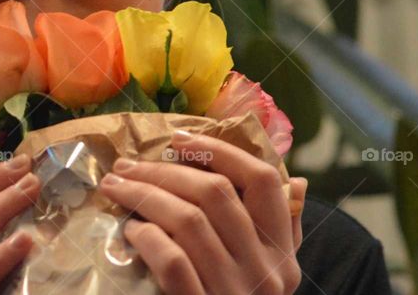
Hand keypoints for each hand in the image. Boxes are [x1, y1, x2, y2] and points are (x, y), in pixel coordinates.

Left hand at [98, 130, 306, 294]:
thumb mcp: (272, 275)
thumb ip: (284, 229)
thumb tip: (299, 182)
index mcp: (283, 255)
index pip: (263, 181)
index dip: (219, 150)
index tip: (178, 138)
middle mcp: (266, 272)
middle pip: (215, 194)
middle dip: (165, 169)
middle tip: (128, 164)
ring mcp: (234, 293)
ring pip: (188, 220)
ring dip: (144, 195)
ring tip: (117, 188)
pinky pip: (172, 262)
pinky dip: (147, 238)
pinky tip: (129, 230)